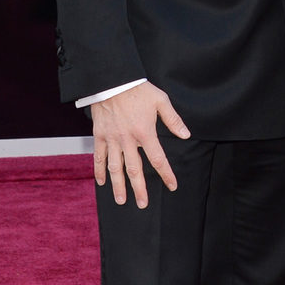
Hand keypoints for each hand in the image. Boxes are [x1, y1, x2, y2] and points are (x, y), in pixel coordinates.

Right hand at [92, 81, 189, 207]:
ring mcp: (112, 139)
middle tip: (142, 204)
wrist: (111, 79)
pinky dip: (99, 170)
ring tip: (121, 200)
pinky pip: (99, 156)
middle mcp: (128, 139)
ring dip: (118, 185)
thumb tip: (185, 135)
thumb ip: (173, 120)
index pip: (158, 159)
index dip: (166, 174)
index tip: (172, 185)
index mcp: (145, 132)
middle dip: (139, 189)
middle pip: (134, 170)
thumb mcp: (160, 100)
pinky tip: (101, 182)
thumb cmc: (137, 89)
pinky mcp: (99, 135)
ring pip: (115, 167)